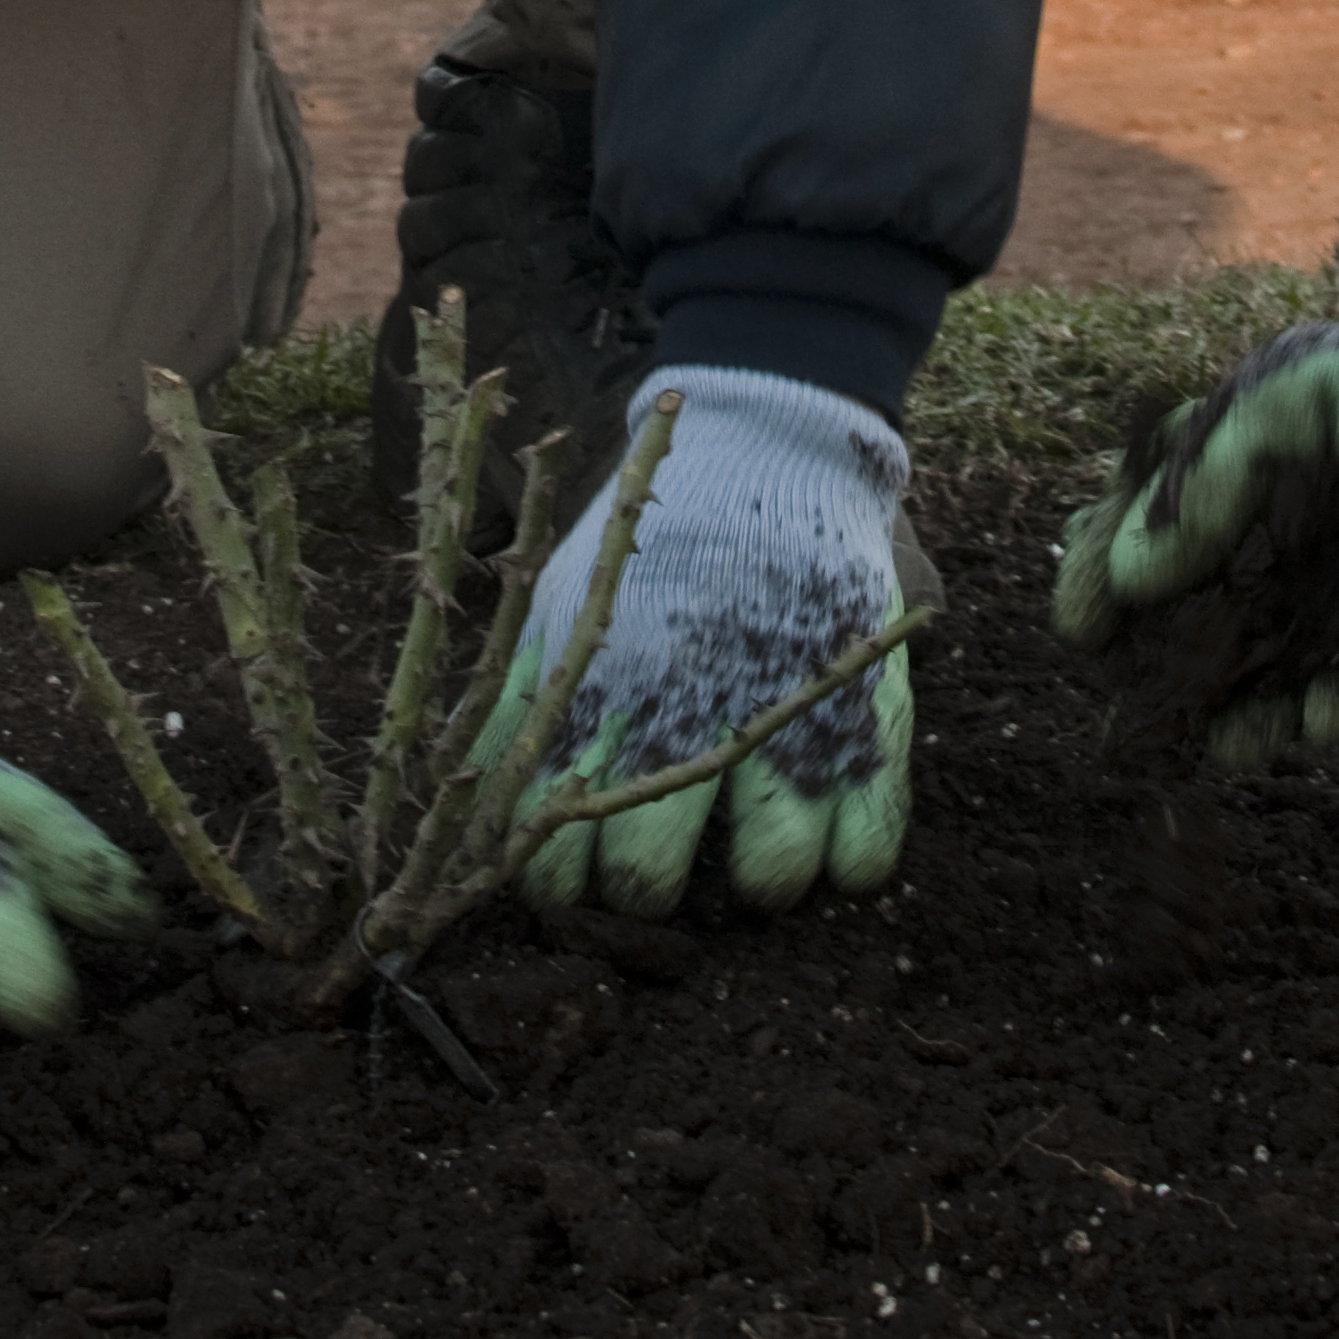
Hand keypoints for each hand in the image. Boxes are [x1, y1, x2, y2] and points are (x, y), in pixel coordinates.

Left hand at [480, 368, 911, 919]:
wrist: (766, 449)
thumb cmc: (661, 538)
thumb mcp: (572, 602)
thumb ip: (527, 698)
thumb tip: (472, 795)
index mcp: (606, 696)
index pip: (559, 860)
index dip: (567, 884)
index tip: (583, 868)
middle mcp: (687, 715)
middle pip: (650, 882)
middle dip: (650, 888)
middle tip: (666, 860)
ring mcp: (788, 718)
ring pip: (766, 880)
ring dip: (758, 882)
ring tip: (754, 851)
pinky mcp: (866, 713)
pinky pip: (865, 850)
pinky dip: (849, 865)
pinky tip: (830, 839)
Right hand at [1053, 307, 1338, 762]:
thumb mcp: (1294, 404)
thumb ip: (1207, 485)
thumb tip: (1129, 576)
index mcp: (1292, 437)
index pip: (1180, 500)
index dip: (1118, 558)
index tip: (1077, 624)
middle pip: (1237, 590)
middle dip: (1185, 652)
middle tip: (1137, 713)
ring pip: (1309, 651)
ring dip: (1260, 702)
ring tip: (1224, 747)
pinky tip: (1315, 719)